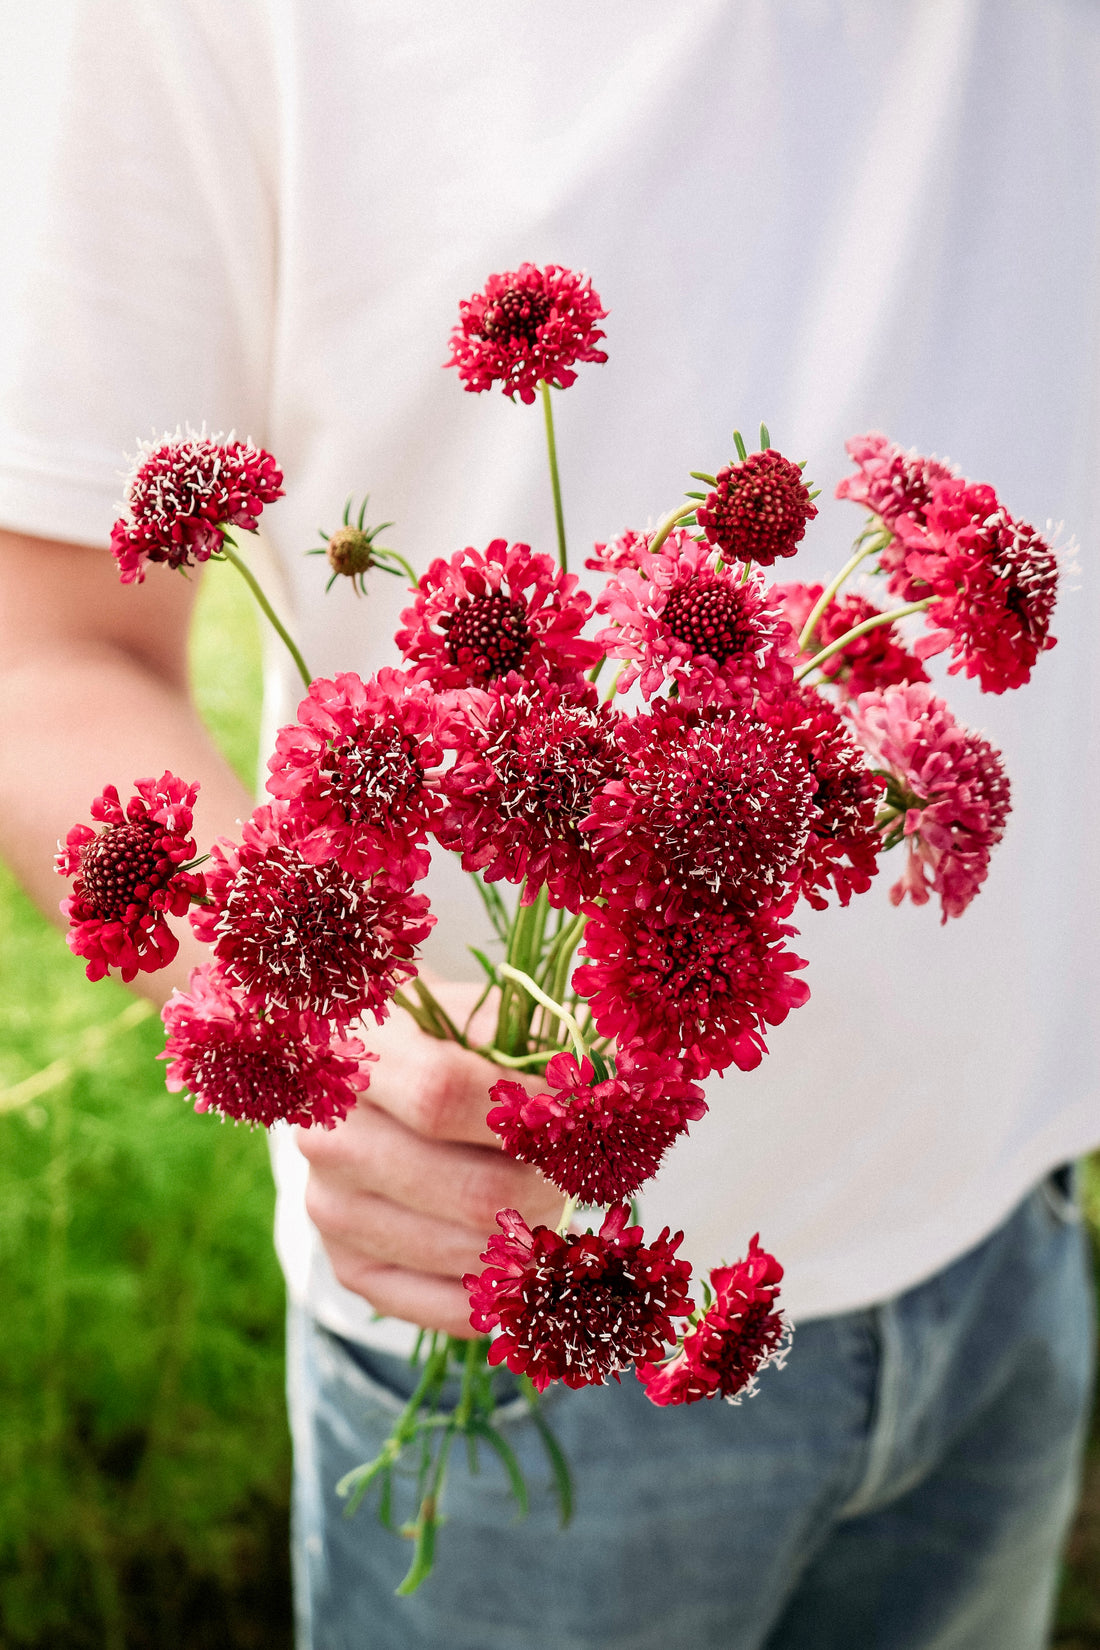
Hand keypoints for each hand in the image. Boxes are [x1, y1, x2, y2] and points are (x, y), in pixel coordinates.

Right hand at [296, 985, 561, 1336]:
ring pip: (469, 1255)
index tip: (581, 1117)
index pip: (444, 1096)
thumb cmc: (438, 1040)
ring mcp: (333, 1209)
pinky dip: (506, 1293)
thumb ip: (540, 1040)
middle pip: (471, 1192)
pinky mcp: (349, 1267)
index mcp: (358, 1055)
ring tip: (561, 1207)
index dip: (531, 1116)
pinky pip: (447, 1308)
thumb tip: (619, 1086)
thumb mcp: (479, 1013)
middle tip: (585, 1177)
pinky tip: (532, 1258)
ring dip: (537, 1243)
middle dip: (552, 1191)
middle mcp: (330, 1138)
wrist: (362, 1081)